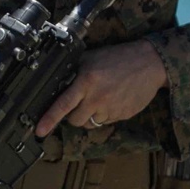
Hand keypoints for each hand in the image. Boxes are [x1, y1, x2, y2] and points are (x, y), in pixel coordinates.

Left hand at [35, 40, 166, 137]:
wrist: (150, 63)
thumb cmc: (119, 58)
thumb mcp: (92, 58)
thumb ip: (74, 72)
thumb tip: (57, 84)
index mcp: (87, 82)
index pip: (63, 105)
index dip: (49, 119)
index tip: (39, 131)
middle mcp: (97, 98)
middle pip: (75, 121)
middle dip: (74, 115)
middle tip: (81, 103)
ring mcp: (111, 109)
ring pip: (90, 123)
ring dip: (90, 115)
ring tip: (100, 98)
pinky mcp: (122, 116)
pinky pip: (106, 122)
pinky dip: (105, 114)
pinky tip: (112, 99)